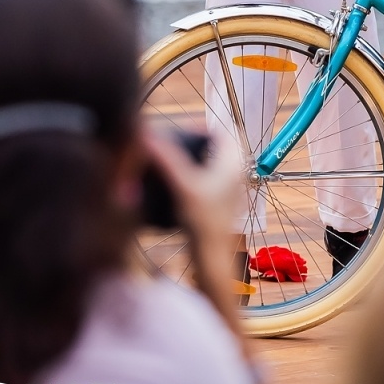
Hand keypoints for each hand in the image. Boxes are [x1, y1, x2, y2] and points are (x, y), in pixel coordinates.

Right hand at [140, 127, 242, 320]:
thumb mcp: (183, 185)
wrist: (211, 256)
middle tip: (171, 146)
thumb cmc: (204, 221)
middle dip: (192, 144)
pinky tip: (173, 183)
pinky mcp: (219, 201)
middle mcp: (236, 171)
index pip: (222, 131)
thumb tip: (147, 136)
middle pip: (214, 147)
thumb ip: (166, 160)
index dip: (200, 128)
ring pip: (210, 163)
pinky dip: (192, 176)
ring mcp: (229, 187)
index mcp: (235, 161)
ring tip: (168, 163)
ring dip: (191, 160)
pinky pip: (206, 179)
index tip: (179, 132)